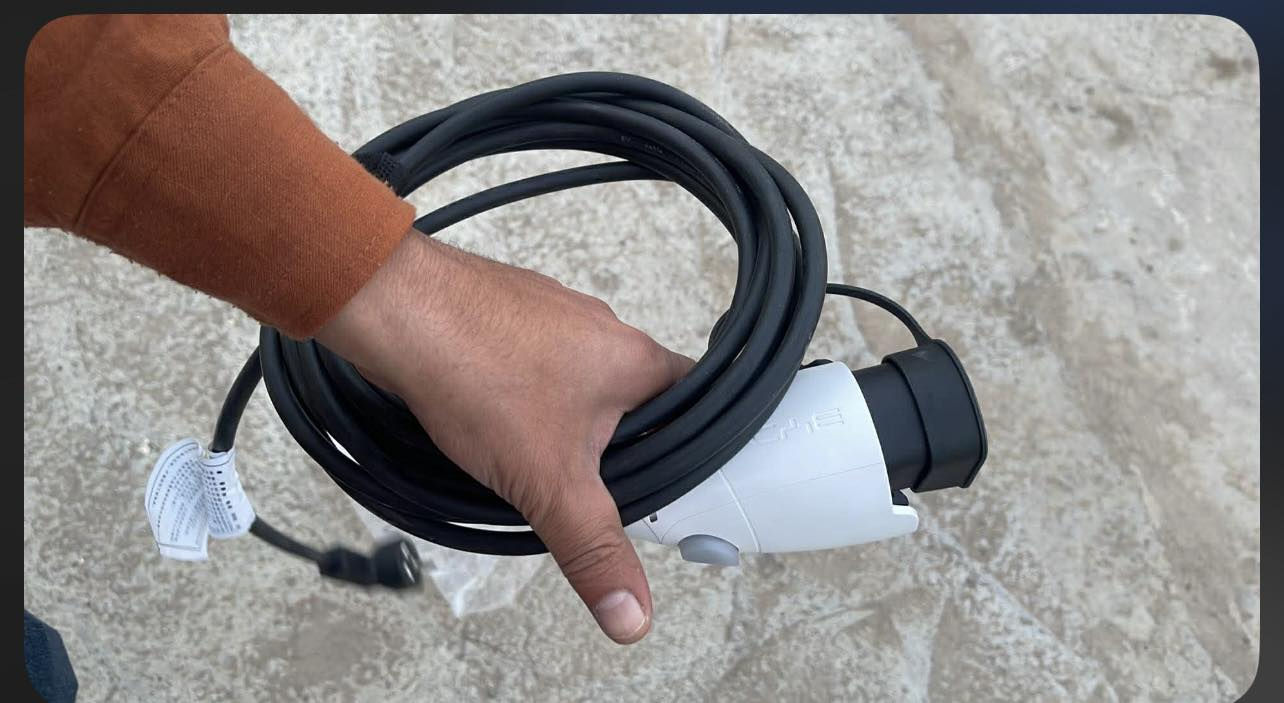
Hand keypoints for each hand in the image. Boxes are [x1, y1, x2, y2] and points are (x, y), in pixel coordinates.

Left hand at [316, 230, 692, 642]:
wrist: (397, 311)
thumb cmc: (477, 371)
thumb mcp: (549, 483)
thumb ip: (594, 550)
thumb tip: (633, 614)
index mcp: (636, 360)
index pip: (696, 403)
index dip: (688, 448)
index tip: (670, 484)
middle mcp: (603, 327)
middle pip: (634, 396)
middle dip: (615, 442)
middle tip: (593, 482)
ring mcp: (553, 314)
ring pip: (580, 379)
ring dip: (566, 417)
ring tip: (536, 453)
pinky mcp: (508, 314)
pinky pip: (534, 362)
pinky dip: (524, 392)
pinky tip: (494, 417)